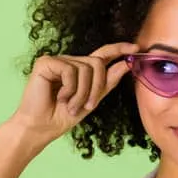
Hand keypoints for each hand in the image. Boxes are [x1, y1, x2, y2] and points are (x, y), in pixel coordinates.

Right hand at [8, 42, 138, 144]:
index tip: (136, 48)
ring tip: (71, 106)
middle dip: (97, 87)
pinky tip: (59, 97)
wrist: (40, 128)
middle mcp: (69, 61)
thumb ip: (107, 82)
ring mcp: (57, 60)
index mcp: (80, 70)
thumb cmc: (61, 117)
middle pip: (98, 63)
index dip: (119, 49)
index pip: (103, 54)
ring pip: (86, 68)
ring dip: (82, 93)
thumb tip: (126, 63)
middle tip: (88, 106)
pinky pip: (70, 70)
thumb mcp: (92, 100)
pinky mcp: (46, 62)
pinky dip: (70, 88)